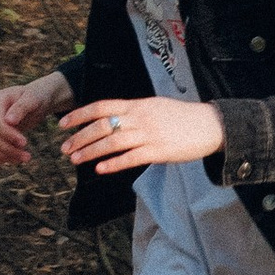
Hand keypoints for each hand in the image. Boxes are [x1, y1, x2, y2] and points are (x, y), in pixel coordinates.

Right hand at [0, 70, 68, 167]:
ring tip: (23, 159)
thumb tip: (9, 121)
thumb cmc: (34, 97)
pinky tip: (12, 160)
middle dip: (8, 149)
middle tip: (27, 156)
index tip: (24, 143)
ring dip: (1, 157)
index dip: (8, 135)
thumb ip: (21, 107)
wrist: (33, 102)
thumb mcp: (33, 98)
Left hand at [58, 94, 225, 175]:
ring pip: (112, 142)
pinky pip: (131, 158)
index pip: (102, 106)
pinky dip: (113, 163)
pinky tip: (100, 169)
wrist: (211, 125)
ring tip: (75, 159)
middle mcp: (140, 117)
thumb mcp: (156, 106)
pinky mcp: (158, 151)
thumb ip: (134, 111)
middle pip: (102, 126)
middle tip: (64, 148)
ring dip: (90, 151)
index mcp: (138, 105)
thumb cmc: (183, 117)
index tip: (63, 124)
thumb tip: (111, 117)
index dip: (80, 115)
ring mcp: (149, 134)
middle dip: (80, 137)